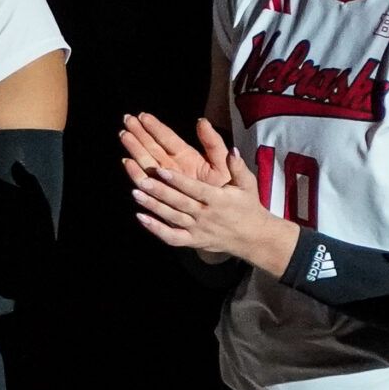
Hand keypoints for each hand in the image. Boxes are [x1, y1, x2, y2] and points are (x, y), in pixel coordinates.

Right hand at [119, 112, 229, 187]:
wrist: (228, 216)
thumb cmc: (227, 189)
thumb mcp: (222, 162)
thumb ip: (212, 142)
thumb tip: (202, 121)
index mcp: (187, 157)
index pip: (168, 139)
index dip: (156, 127)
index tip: (143, 116)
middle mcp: (173, 167)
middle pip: (153, 148)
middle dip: (139, 134)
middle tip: (127, 119)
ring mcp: (166, 181)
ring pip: (146, 162)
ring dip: (134, 149)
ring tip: (124, 135)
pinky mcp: (161, 196)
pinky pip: (146, 183)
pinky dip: (136, 172)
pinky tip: (128, 162)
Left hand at [131, 149, 300, 273]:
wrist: (253, 237)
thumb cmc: (248, 206)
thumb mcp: (247, 185)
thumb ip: (237, 167)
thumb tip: (231, 149)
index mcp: (219, 199)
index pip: (195, 189)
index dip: (178, 180)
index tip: (161, 170)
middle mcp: (207, 215)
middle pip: (180, 202)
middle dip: (160, 192)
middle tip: (141, 181)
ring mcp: (198, 229)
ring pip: (172, 217)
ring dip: (153, 206)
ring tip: (135, 193)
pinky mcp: (192, 240)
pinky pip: (172, 237)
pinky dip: (156, 229)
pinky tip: (141, 217)